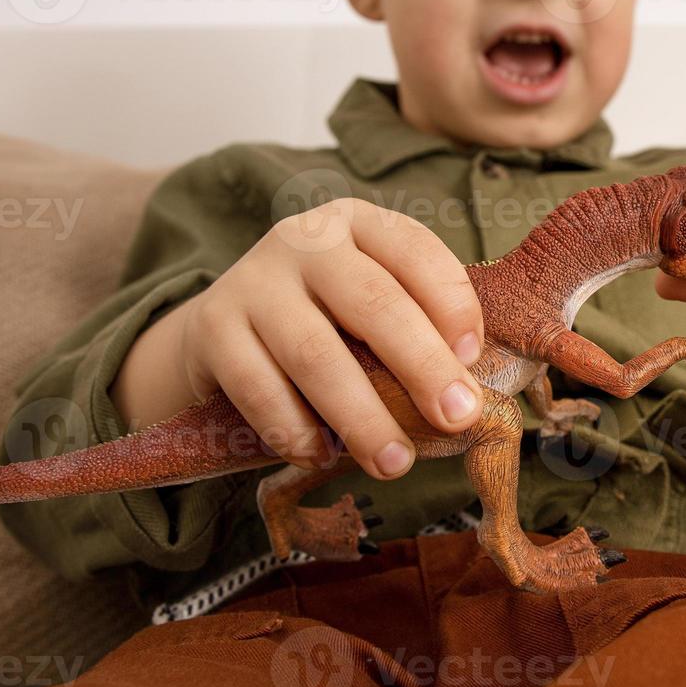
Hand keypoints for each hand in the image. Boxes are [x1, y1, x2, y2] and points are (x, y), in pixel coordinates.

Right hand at [174, 198, 484, 480]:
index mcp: (360, 224)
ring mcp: (253, 281)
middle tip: (458, 416)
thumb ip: (419, 329)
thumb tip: (471, 396)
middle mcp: (305, 241)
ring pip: (316, 353)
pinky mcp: (212, 328)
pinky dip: (295, 430)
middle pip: (373, 302)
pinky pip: (258, 387)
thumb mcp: (373, 302)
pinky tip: (322, 456)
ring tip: (395, 462)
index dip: (451, 303)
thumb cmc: (327, 321)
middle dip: (422, 365)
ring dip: (362, 416)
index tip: (473, 357)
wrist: (222, 328)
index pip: (416, 252)